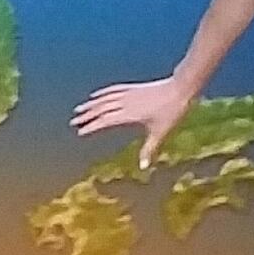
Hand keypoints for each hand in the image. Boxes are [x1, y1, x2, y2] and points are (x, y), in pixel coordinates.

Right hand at [72, 75, 195, 168]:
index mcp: (129, 115)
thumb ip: (149, 149)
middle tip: (73, 121)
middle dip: (87, 115)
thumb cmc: (171, 112)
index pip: (106, 121)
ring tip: (79, 108)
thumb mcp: (160, 133)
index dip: (92, 126)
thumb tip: (144, 167)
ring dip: (91, 104)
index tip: (81, 131)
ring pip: (105, 98)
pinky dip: (102, 93)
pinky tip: (96, 95)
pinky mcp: (133, 88)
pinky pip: (113, 90)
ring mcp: (129, 93)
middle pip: (101, 109)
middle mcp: (125, 103)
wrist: (180, 89)